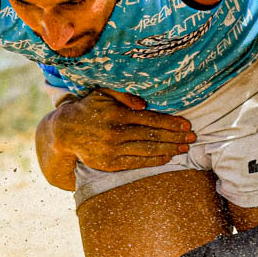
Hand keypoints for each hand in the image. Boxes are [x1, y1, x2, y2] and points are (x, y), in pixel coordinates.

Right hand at [48, 89, 194, 171]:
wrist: (64, 131)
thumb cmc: (88, 108)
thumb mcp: (102, 93)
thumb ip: (123, 95)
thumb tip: (144, 104)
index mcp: (116, 113)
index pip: (150, 119)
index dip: (170, 122)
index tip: (186, 125)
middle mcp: (115, 132)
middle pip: (152, 135)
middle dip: (175, 137)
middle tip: (192, 138)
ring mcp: (112, 150)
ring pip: (147, 150)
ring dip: (169, 149)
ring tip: (184, 148)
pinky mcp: (109, 163)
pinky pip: (136, 162)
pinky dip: (154, 160)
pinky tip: (167, 157)